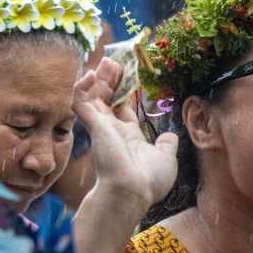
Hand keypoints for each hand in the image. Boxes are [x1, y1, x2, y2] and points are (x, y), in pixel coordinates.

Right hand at [71, 57, 177, 211]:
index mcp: (128, 136)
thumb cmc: (149, 180)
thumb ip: (166, 144)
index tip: (129, 75)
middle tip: (115, 61)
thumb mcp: (165, 158)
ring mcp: (101, 128)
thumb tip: (170, 136)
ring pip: (93, 96)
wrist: (133, 192)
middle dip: (111, 79)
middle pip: (107, 98)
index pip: (122, 108)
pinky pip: (81, 101)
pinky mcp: (93, 126)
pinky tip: (92, 73)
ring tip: (107, 61)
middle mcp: (112, 130)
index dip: (125, 91)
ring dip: (99, 78)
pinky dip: (83, 87)